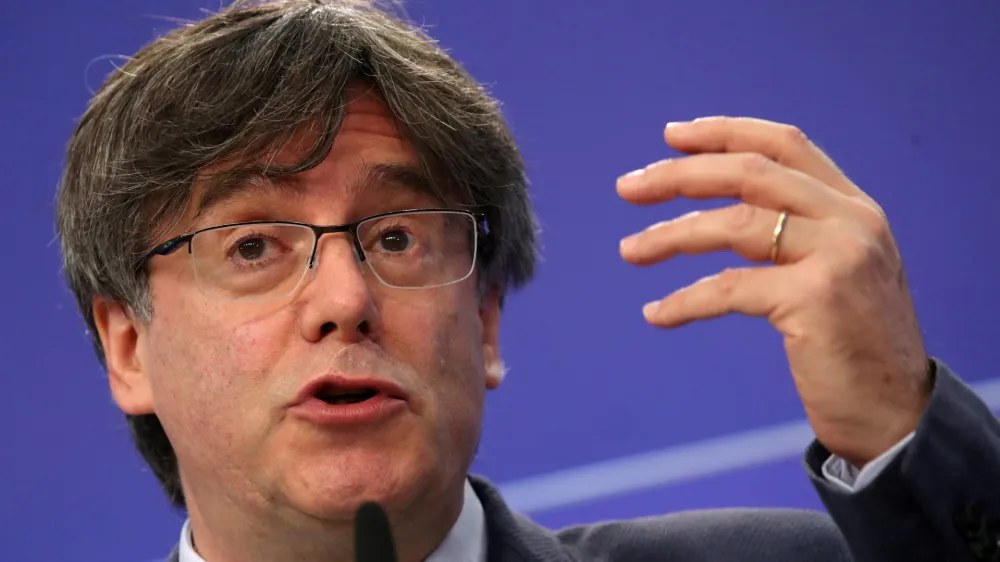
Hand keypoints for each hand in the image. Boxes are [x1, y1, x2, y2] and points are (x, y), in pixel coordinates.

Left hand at [617, 117, 931, 466]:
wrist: (897, 414)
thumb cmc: (854, 346)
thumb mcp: (838, 271)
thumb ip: (798, 232)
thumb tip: (720, 212)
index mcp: (853, 206)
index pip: (783, 145)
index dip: (724, 133)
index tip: (671, 136)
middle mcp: (850, 220)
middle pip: (749, 172)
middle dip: (680, 175)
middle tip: (627, 187)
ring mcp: (837, 256)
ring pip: (733, 224)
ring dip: (670, 236)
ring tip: (629, 250)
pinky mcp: (816, 298)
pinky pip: (728, 289)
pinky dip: (684, 301)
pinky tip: (656, 314)